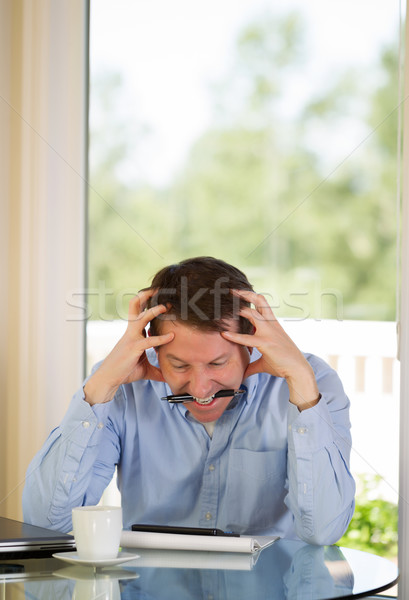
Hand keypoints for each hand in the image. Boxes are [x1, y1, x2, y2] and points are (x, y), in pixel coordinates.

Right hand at [84, 289, 173, 404]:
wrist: (109, 379)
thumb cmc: (125, 371)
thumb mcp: (145, 369)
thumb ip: (157, 370)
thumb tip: (170, 377)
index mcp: (133, 332)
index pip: (139, 311)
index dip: (147, 301)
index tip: (158, 292)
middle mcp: (131, 331)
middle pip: (136, 306)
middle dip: (146, 296)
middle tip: (159, 288)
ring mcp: (132, 338)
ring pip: (142, 318)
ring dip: (154, 311)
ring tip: (166, 306)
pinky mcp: (133, 348)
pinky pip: (149, 341)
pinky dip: (161, 338)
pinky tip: (171, 336)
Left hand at [221, 290, 319, 409]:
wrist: (298, 370)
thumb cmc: (283, 364)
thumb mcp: (265, 360)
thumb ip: (252, 364)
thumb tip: (243, 373)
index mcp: (273, 324)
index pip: (262, 305)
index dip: (251, 296)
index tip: (240, 292)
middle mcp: (271, 325)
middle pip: (259, 301)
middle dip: (245, 294)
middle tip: (231, 290)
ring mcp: (268, 332)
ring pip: (252, 313)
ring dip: (238, 308)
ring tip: (225, 303)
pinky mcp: (265, 343)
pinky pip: (247, 338)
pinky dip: (234, 336)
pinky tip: (224, 334)